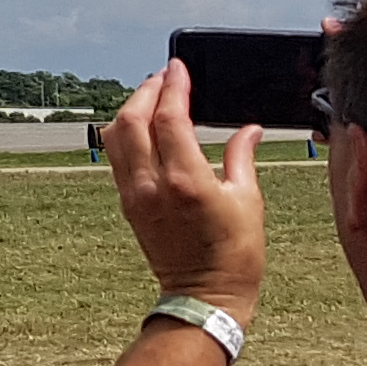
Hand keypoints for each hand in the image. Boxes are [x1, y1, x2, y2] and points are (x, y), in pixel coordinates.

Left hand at [104, 59, 265, 320]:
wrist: (204, 298)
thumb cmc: (235, 255)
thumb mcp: (248, 202)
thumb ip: (242, 157)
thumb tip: (249, 128)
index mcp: (186, 181)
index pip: (170, 118)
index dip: (174, 87)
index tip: (180, 68)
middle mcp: (152, 185)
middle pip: (133, 119)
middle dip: (147, 91)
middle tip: (166, 76)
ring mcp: (135, 195)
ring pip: (117, 136)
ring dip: (131, 109)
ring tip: (153, 95)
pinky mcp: (128, 204)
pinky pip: (117, 157)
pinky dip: (126, 133)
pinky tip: (144, 126)